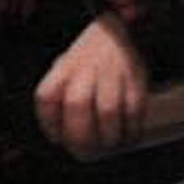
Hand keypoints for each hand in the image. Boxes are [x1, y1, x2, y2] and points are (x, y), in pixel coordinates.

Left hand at [34, 13, 146, 157]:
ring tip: (108, 145)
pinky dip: (131, 130)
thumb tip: (59, 136)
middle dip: (80, 137)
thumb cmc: (88, 61)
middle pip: (76, 104)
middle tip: (84, 152)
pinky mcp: (136, 78)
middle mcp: (86, 67)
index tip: (57, 139)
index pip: (47, 96)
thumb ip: (58, 97)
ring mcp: (112, 71)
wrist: (119, 31)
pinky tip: (128, 137)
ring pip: (107, 110)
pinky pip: (134, 109)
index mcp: (63, 68)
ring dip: (107, 136)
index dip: (49, 124)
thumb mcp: (66, 68)